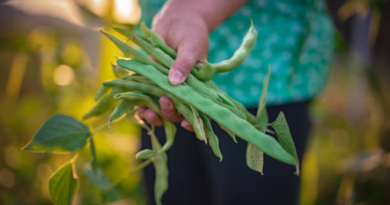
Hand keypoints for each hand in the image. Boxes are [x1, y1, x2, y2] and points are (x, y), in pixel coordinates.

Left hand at [138, 10, 208, 131]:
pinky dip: (142, 104)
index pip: (200, 111)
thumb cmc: (190, 34)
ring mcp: (168, 89)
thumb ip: (184, 63)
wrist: (175, 22)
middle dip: (170, 113)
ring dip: (154, 114)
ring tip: (146, 111)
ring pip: (162, 110)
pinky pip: (148, 99)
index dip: (195, 123)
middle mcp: (184, 92)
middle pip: (178, 113)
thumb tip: (174, 82)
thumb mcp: (191, 46)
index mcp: (199, 88)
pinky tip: (137, 105)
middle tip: (164, 101)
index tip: (186, 124)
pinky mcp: (153, 83)